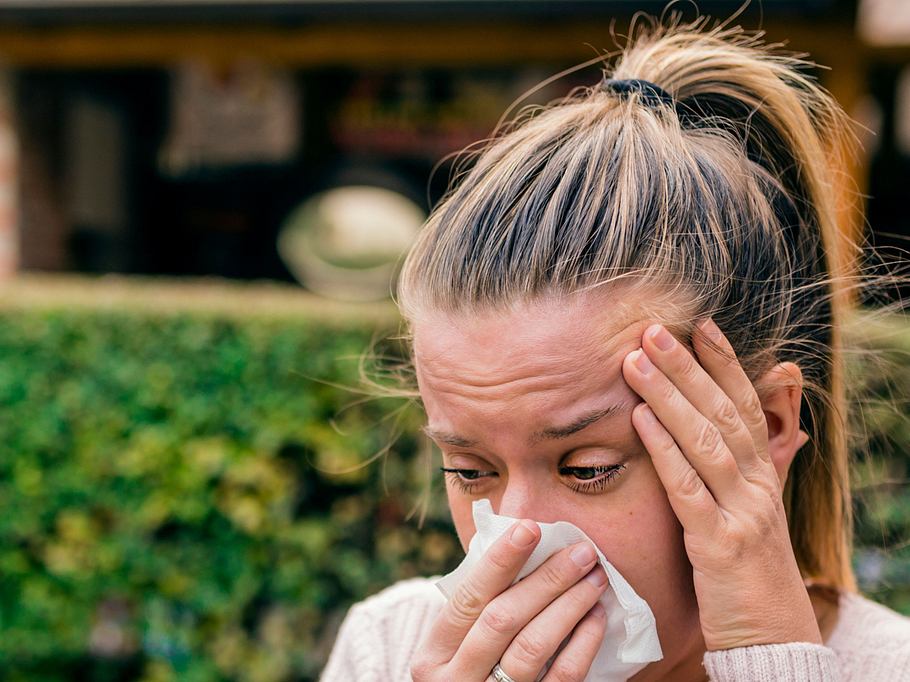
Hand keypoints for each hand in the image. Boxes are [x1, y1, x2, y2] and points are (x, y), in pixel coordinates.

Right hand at [410, 520, 608, 681]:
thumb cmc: (471, 669)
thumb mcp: (456, 645)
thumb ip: (479, 607)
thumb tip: (524, 544)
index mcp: (433, 655)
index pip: (469, 598)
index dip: (500, 561)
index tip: (531, 528)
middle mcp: (455, 681)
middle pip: (503, 619)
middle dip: (547, 580)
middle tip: (582, 551)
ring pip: (533, 647)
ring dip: (569, 605)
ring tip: (595, 578)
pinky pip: (563, 678)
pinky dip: (583, 644)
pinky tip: (596, 616)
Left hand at [621, 318, 821, 650]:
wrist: (772, 639)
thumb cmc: (750, 574)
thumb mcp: (749, 515)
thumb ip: (738, 473)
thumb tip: (728, 434)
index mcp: (762, 475)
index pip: (745, 405)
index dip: (724, 363)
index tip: (699, 324)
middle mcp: (757, 485)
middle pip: (722, 412)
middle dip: (687, 366)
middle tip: (653, 329)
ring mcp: (742, 512)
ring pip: (706, 440)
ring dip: (670, 395)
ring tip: (637, 360)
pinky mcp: (720, 545)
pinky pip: (688, 488)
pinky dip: (665, 450)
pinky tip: (640, 421)